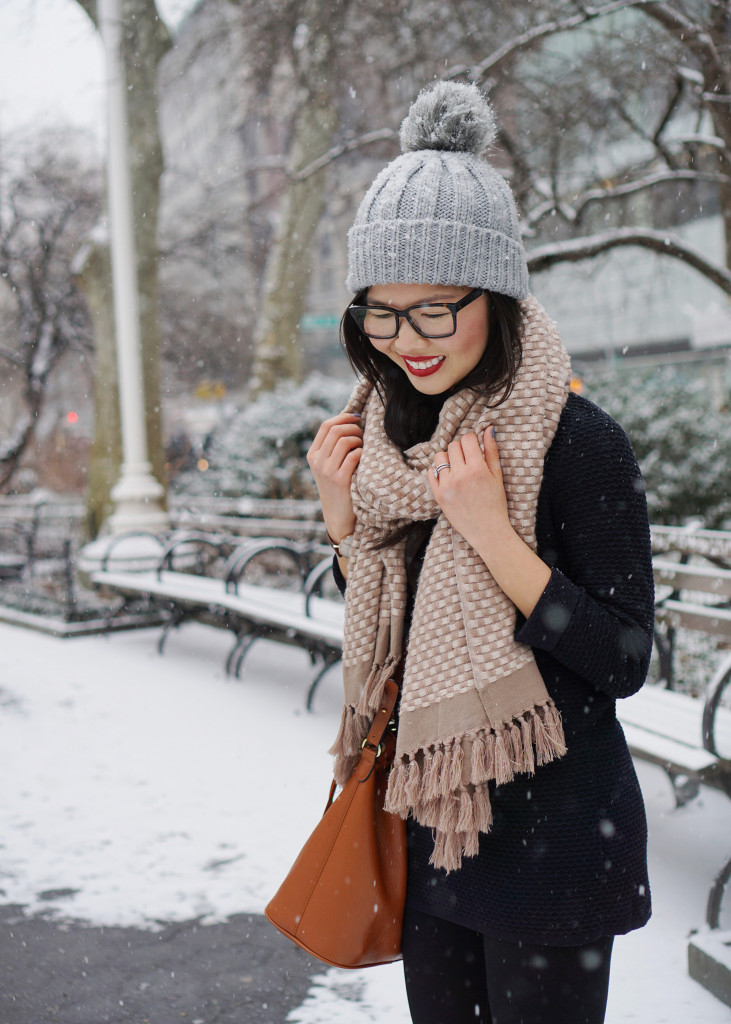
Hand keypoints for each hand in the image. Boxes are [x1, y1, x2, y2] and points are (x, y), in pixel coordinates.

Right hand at [307, 412, 362, 542]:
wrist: (337, 515)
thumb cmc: (338, 487)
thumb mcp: (328, 466)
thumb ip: (333, 446)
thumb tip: (351, 420)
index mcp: (313, 454)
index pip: (326, 425)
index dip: (343, 417)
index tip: (357, 418)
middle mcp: (317, 461)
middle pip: (336, 430)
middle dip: (354, 427)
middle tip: (363, 435)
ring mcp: (327, 470)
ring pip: (345, 440)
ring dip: (359, 440)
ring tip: (364, 448)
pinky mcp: (339, 479)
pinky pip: (354, 455)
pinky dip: (362, 452)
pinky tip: (364, 458)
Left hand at [429, 427, 510, 552]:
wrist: (487, 531)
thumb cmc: (496, 503)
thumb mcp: (497, 476)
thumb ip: (492, 451)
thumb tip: (489, 428)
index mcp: (477, 469)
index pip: (466, 439)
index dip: (471, 440)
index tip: (474, 447)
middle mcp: (460, 476)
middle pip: (453, 446)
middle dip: (460, 449)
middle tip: (468, 459)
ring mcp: (447, 486)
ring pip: (440, 457)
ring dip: (448, 458)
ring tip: (457, 468)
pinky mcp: (438, 495)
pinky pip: (431, 472)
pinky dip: (438, 471)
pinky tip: (449, 477)